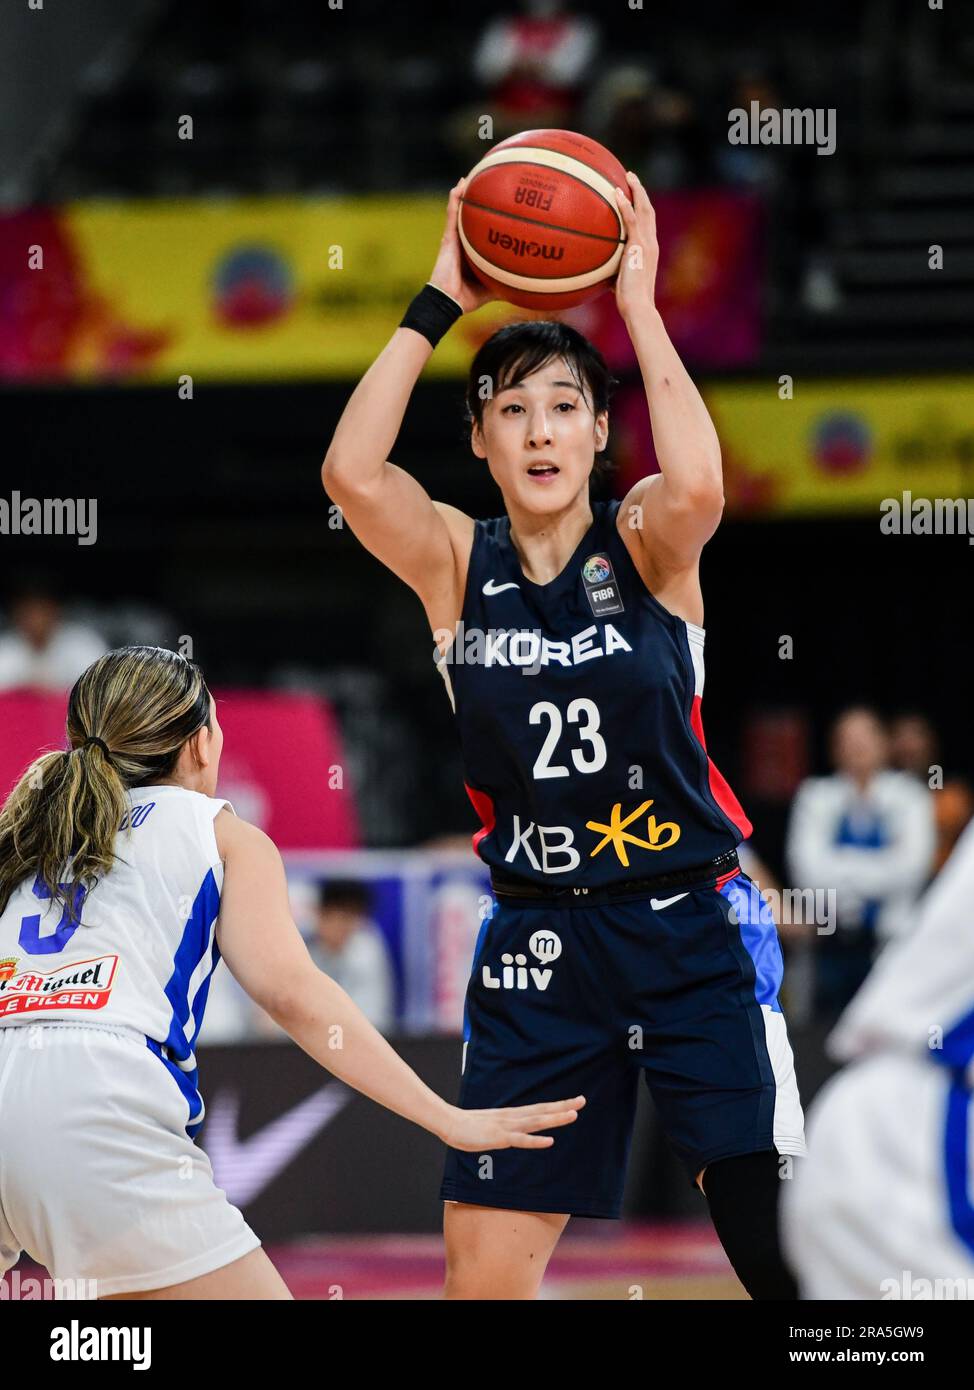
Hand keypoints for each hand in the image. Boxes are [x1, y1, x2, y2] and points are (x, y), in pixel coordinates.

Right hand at [429, 177, 497, 314]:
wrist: (448, 302)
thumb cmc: (468, 298)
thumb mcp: (494, 289)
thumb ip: (509, 284)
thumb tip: (530, 287)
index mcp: (473, 251)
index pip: (482, 230)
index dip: (490, 217)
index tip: (504, 203)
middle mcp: (464, 241)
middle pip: (472, 216)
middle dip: (479, 200)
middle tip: (491, 181)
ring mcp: (454, 238)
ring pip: (461, 210)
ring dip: (466, 192)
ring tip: (475, 174)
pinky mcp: (447, 238)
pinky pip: (452, 214)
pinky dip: (455, 199)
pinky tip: (460, 185)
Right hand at [438, 1095, 585, 1151]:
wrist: (450, 1123)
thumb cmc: (471, 1126)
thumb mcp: (494, 1124)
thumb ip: (508, 1126)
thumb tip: (518, 1129)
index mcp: (514, 1114)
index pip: (541, 1108)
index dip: (559, 1105)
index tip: (576, 1101)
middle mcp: (514, 1117)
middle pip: (543, 1111)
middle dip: (563, 1107)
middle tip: (582, 1101)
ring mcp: (507, 1127)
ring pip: (536, 1122)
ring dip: (554, 1119)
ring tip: (573, 1115)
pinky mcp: (499, 1138)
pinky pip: (520, 1140)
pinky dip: (535, 1141)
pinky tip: (549, 1142)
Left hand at [613, 170, 658, 317]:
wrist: (638, 307)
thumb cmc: (629, 302)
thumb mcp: (619, 282)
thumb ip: (612, 271)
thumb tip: (596, 271)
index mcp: (649, 250)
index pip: (647, 223)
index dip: (642, 207)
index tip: (634, 195)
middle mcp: (651, 243)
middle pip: (649, 210)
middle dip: (641, 192)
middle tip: (631, 178)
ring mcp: (646, 243)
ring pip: (644, 209)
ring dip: (636, 190)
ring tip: (628, 176)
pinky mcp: (639, 246)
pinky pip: (631, 220)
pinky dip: (624, 204)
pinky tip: (616, 192)